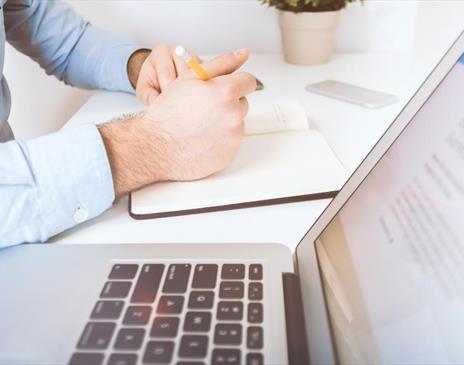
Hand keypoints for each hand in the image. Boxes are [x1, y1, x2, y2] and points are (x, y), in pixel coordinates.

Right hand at [100, 49, 256, 196]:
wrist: (157, 147)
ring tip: (200, 125)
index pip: (248, 81)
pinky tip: (202, 139)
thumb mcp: (190, 78)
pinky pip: (232, 141)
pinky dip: (221, 139)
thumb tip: (243, 53)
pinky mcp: (231, 153)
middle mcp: (234, 114)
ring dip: (225, 121)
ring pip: (237, 123)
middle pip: (242, 103)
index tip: (225, 88)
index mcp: (226, 92)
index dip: (235, 83)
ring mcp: (233, 136)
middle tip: (204, 108)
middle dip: (228, 103)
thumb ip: (221, 63)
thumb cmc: (169, 113)